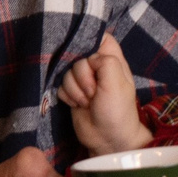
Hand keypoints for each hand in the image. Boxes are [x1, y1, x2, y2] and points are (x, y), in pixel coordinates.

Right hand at [59, 32, 147, 154]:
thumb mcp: (116, 82)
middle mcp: (97, 67)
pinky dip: (68, 96)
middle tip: (93, 91)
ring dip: (75, 89)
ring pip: (66, 72)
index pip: (100, 37)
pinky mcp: (72, 93)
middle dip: (81, 75)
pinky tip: (78, 105)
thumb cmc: (117, 111)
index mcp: (112, 60)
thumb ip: (104, 61)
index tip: (89, 58)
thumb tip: (88, 58)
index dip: (91, 43)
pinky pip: (60, 86)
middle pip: (77, 55)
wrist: (107, 138)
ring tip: (88, 102)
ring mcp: (84, 80)